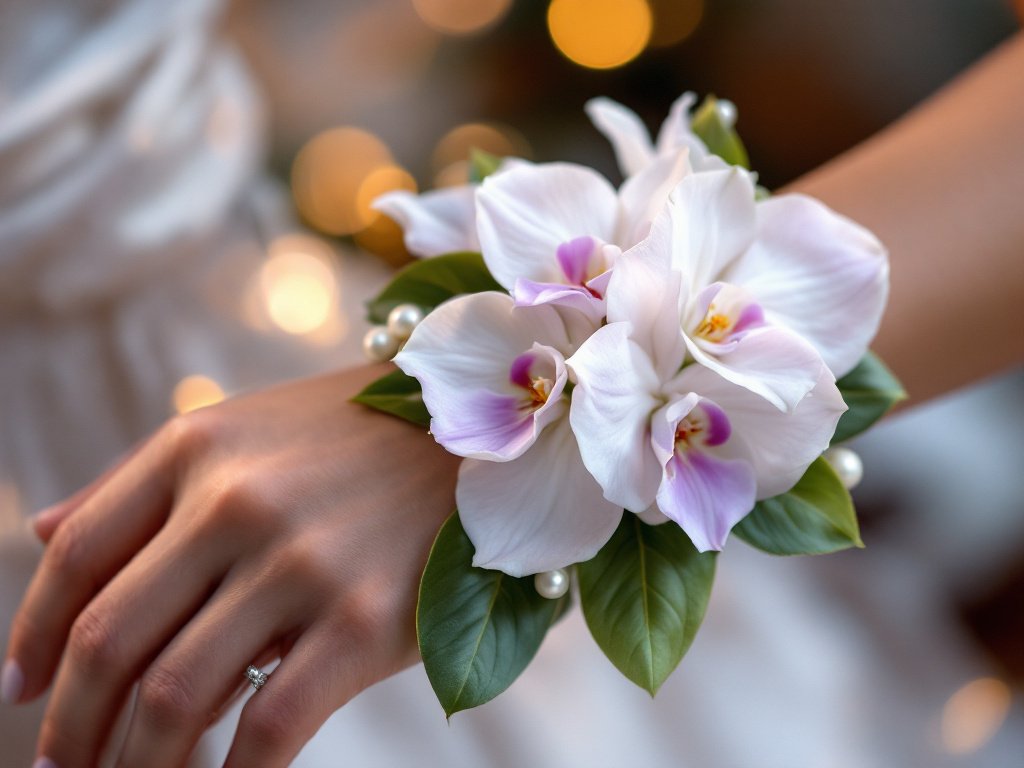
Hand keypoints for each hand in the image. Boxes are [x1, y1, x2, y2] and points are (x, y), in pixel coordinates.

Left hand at [3, 365, 459, 766]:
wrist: (483, 440)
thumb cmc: (356, 437)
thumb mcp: (245, 431)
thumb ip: (142, 481)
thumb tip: (40, 531)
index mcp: (196, 448)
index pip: (79, 554)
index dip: (33, 636)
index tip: (19, 692)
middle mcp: (238, 501)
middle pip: (112, 638)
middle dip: (70, 726)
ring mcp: (303, 561)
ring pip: (174, 697)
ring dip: (132, 765)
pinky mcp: (365, 621)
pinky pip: (269, 728)